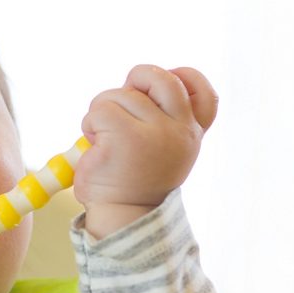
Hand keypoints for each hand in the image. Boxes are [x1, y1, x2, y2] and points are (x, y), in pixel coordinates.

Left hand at [74, 65, 218, 238]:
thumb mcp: (161, 148)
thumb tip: (134, 86)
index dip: (183, 77)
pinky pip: (99, 111)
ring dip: (102, 111)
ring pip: (119, 94)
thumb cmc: (134, 179)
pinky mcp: (125, 138)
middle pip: (159, 77)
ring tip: (104, 139)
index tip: (157, 90)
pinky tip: (95, 145)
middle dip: (135, 79)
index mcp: (191, 133)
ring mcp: (155, 134)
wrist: (122, 216)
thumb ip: (161, 118)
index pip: (204, 93)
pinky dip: (89, 124)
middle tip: (120, 103)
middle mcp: (179, 131)